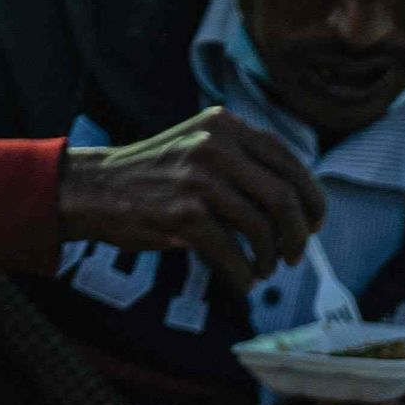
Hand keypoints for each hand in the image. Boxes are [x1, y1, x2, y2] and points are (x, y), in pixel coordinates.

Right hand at [59, 111, 324, 298]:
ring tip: (263, 269)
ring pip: (261, 227)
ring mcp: (198, 179)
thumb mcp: (198, 146)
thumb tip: (297, 205)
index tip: (313, 224)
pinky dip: (243, 273)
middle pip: (283, 197)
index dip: (311, 199)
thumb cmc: (149, 176)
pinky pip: (232, 251)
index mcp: (225, 126)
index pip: (289, 162)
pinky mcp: (182, 214)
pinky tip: (241, 279)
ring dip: (269, 257)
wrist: (91, 189)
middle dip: (298, 234)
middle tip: (295, 255)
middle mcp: (215, 146)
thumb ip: (242, 160)